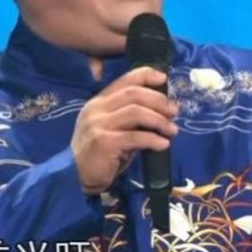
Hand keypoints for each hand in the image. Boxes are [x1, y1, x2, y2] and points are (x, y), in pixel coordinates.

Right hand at [70, 67, 179, 193]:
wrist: (76, 176)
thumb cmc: (100, 152)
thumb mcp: (114, 129)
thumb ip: (131, 118)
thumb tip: (162, 112)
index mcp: (99, 101)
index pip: (125, 80)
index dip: (146, 75)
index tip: (164, 79)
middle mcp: (97, 109)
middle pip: (133, 94)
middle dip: (159, 101)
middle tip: (174, 112)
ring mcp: (98, 124)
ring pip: (136, 112)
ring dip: (159, 120)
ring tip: (172, 130)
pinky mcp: (103, 142)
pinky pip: (135, 137)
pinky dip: (153, 139)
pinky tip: (163, 144)